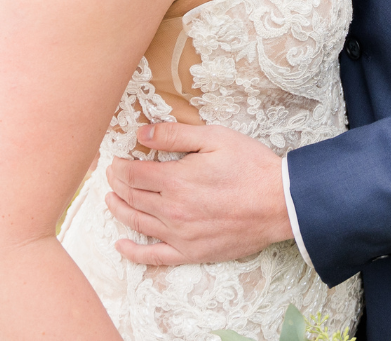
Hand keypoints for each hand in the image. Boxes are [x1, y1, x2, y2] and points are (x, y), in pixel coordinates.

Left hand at [103, 121, 290, 265]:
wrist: (280, 204)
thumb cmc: (250, 167)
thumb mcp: (214, 138)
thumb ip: (174, 134)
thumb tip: (141, 133)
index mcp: (175, 180)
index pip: (132, 173)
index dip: (118, 166)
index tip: (115, 160)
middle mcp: (172, 210)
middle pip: (131, 196)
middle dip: (116, 184)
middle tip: (110, 175)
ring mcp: (180, 235)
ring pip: (137, 223)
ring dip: (119, 210)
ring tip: (110, 200)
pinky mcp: (192, 253)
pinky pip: (155, 257)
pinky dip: (134, 252)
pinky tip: (121, 246)